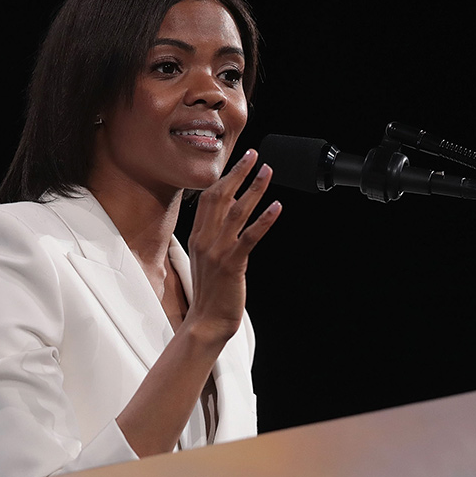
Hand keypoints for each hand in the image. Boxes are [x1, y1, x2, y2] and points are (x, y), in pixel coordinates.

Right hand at [185, 149, 281, 342]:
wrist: (206, 321)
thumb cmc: (211, 290)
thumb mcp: (208, 255)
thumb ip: (216, 230)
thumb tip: (232, 205)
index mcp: (198, 236)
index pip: (209, 197)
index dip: (226, 176)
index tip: (240, 159)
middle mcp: (205, 240)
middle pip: (220, 197)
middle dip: (238, 173)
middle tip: (254, 155)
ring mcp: (217, 252)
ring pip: (235, 212)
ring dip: (253, 190)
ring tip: (267, 173)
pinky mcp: (232, 265)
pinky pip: (249, 238)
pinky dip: (264, 221)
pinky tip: (276, 207)